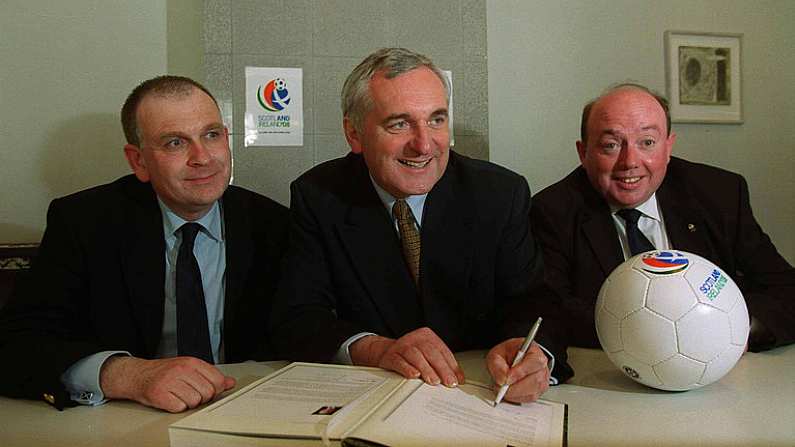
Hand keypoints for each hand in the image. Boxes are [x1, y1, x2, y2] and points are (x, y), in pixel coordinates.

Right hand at [99, 356, 235, 412]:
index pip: (217, 380)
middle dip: (202, 397)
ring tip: (179, 396)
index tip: (208, 390)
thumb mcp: (189, 368)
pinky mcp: (160, 395)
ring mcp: (170, 382)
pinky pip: (180, 408)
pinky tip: (171, 400)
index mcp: (191, 362)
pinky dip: (177, 407)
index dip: (216, 389)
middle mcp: (181, 370)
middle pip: (208, 393)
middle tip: (191, 393)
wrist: (138, 375)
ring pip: (195, 402)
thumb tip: (230, 382)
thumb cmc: (164, 372)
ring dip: (189, 403)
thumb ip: (210, 375)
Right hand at [349, 327, 464, 386]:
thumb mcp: (427, 355)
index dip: (451, 366)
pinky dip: (407, 369)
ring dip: (426, 369)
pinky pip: (399, 361)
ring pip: (415, 356)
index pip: (442, 350)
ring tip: (434, 381)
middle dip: (442, 369)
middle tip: (448, 382)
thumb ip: (442, 365)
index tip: (457, 380)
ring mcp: (401, 346)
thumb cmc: (410, 355)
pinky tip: (414, 375)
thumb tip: (458, 379)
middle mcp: (415, 338)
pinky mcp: (390, 355)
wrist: (384, 352)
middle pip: (431, 352)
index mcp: (427, 336)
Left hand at [487, 338, 549, 402]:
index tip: (507, 378)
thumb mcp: (497, 354)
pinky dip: (517, 398)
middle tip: (501, 387)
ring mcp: (542, 380)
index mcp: (534, 352)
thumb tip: (502, 379)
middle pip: (535, 380)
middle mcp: (542, 367)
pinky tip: (509, 392)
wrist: (512, 360)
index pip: (534, 362)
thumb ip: (497, 364)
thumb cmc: (507, 356)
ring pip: (533, 392)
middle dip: (516, 387)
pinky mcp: (538, 391)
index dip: (521, 371)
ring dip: (515, 394)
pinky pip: (529, 399)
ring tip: (503, 389)